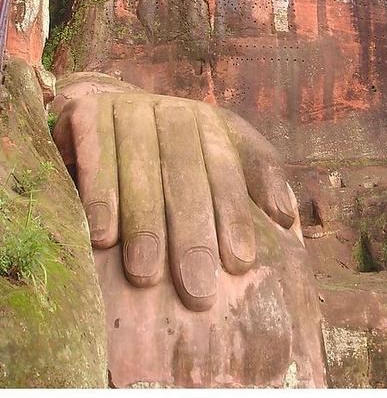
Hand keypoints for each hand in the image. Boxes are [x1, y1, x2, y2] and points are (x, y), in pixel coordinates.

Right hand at [52, 91, 295, 311]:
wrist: (106, 108)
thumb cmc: (171, 152)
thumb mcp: (218, 157)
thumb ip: (256, 181)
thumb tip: (286, 216)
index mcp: (212, 123)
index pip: (229, 168)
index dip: (235, 214)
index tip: (240, 263)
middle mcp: (174, 111)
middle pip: (187, 172)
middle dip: (192, 232)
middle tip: (196, 290)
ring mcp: (130, 107)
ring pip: (141, 167)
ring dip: (144, 222)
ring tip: (146, 276)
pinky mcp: (89, 111)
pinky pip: (96, 156)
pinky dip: (99, 196)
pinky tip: (102, 238)